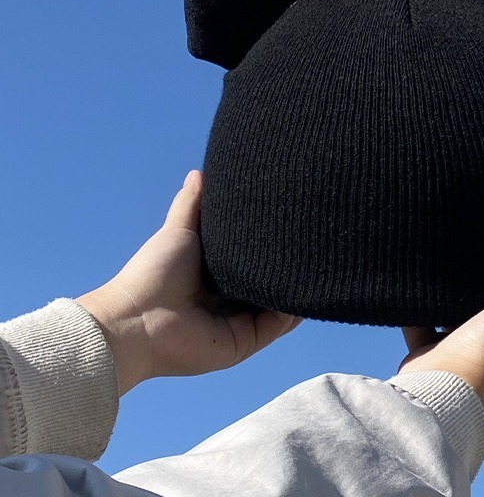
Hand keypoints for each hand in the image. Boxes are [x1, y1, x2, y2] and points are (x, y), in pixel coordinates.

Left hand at [76, 170, 302, 396]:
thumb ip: (192, 205)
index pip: (252, 260)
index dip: (270, 245)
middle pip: (268, 282)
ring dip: (295, 288)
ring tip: (317, 263)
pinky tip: (306, 291)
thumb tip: (199, 172)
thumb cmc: (153, 273)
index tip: (291, 223)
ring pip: (279, 304)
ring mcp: (239, 322)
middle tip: (311, 242)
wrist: (136, 319)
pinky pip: (277, 326)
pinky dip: (293, 311)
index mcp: (215, 276)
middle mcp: (230, 299)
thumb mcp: (179, 231)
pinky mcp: (245, 341)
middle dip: (288, 267)